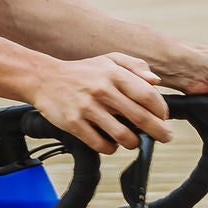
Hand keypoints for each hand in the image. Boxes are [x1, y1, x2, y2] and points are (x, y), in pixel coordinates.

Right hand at [29, 53, 171, 153]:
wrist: (43, 78)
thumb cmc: (81, 71)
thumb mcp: (108, 59)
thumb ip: (135, 66)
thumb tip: (156, 81)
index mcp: (114, 74)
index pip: (149, 96)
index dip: (161, 111)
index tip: (163, 118)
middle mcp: (102, 90)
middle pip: (141, 118)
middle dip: (158, 132)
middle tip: (164, 137)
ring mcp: (87, 108)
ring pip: (123, 135)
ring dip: (134, 142)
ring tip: (133, 141)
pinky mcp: (74, 123)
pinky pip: (100, 144)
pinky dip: (111, 148)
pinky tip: (111, 143)